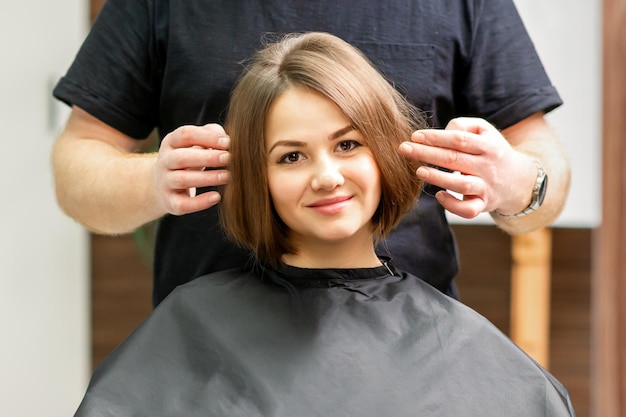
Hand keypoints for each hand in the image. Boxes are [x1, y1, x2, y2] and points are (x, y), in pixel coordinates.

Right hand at [154, 123, 230, 214]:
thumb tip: (227, 139)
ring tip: (228, 176)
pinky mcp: (170, 202)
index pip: (186, 135)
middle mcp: (164, 161)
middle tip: (229, 158)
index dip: (207, 137)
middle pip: (182, 157)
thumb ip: (212, 135)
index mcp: (171, 142)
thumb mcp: (196, 143)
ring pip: (182, 179)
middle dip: (207, 158)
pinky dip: (200, 202)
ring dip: (207, 178)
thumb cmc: (188, 159)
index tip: (227, 142)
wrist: (161, 186)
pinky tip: (217, 197)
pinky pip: (182, 204)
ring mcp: (165, 182)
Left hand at [400, 117, 535, 218]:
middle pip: (455, 159)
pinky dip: (453, 205)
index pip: (459, 139)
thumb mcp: (485, 131)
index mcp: (488, 146)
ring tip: (419, 171)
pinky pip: (468, 210)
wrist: (519, 180)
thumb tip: (441, 131)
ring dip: (438, 178)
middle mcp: (488, 166)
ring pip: (462, 184)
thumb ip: (463, 125)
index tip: (415, 136)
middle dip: (427, 153)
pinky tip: (439, 195)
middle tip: (404, 149)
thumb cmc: (491, 151)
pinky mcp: (483, 205)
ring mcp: (486, 187)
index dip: (436, 137)